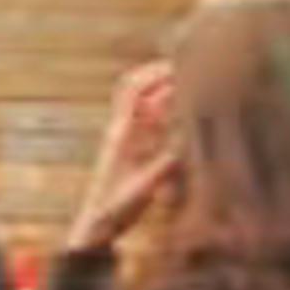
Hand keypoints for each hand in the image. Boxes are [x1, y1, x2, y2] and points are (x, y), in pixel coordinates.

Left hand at [70, 61, 179, 247]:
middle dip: (158, 72)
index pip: (134, 89)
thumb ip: (164, 166)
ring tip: (190, 82)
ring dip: (163, 88)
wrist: (98, 224)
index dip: (155, 73)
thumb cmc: (116, 207)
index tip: (179, 66)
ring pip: (144, 101)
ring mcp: (126, 135)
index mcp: (121, 132)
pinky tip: (183, 109)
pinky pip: (149, 118)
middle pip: (135, 86)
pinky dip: (165, 108)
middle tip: (186, 67)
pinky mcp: (132, 145)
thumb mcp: (144, 187)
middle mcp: (122, 128)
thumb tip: (186, 145)